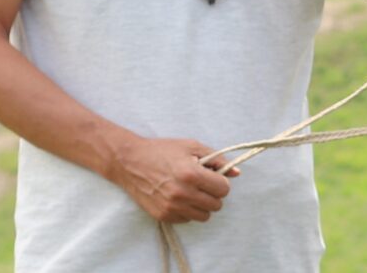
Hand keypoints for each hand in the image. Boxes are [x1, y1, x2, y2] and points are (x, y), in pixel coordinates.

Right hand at [108, 136, 236, 223]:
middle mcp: (182, 193)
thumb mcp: (191, 147)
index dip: (220, 182)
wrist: (129, 162)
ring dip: (202, 204)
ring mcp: (172, 207)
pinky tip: (178, 197)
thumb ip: (217, 159)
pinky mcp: (163, 216)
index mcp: (191, 174)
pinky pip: (188, 219)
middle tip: (202, 184)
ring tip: (191, 192)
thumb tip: (237, 173)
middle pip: (216, 205)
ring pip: (204, 216)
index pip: (224, 189)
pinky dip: (187, 210)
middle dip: (213, 194)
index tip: (212, 177)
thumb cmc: (162, 151)